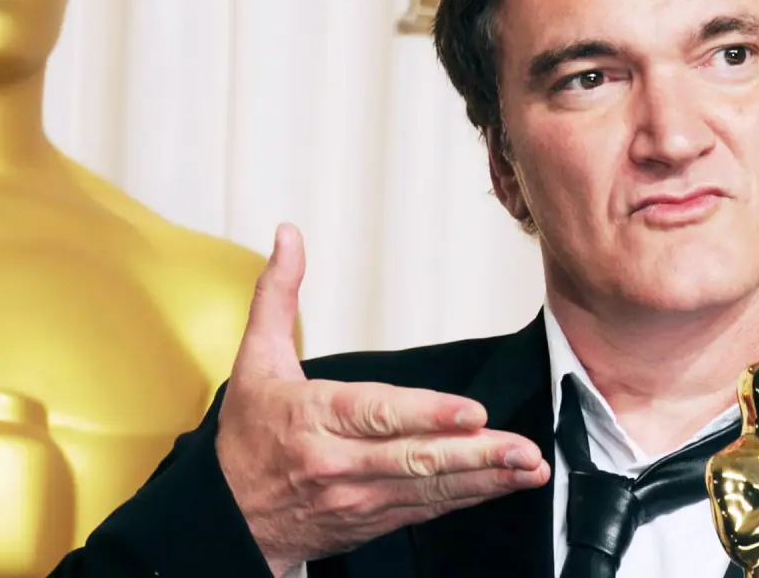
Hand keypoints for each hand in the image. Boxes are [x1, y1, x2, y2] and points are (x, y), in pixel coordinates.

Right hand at [215, 224, 549, 575]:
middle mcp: (339, 463)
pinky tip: (504, 485)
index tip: (472, 413)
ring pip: (430, 488)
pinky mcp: (375, 520)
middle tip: (522, 448)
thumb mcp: (254, 361)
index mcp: (312, 418)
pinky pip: (428, 508)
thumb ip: (277, 295)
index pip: (376, 415)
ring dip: (485, 479)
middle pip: (415, 458)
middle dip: (475, 454)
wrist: (230, 522)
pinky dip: (469, 497)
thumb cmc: (248, 438)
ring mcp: (360, 497)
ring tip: (528, 467)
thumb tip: (288, 236)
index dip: (427, 415)